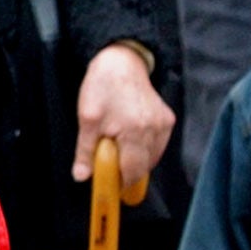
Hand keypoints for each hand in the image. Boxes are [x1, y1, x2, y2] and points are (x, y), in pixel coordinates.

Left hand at [73, 43, 173, 186]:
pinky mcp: (168, 120)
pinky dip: (145, 149)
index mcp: (135, 130)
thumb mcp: (87, 119)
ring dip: (136, 160)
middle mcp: (155, 129)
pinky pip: (158, 145)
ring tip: (118, 147)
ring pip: (152, 157)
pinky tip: (131, 139)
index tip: (111, 188)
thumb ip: (86, 150)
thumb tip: (82, 176)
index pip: (132, 170)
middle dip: (127, 171)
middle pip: (144, 166)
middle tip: (110, 168)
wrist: (121, 61)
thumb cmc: (102, 87)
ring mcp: (164, 124)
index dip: (121, 182)